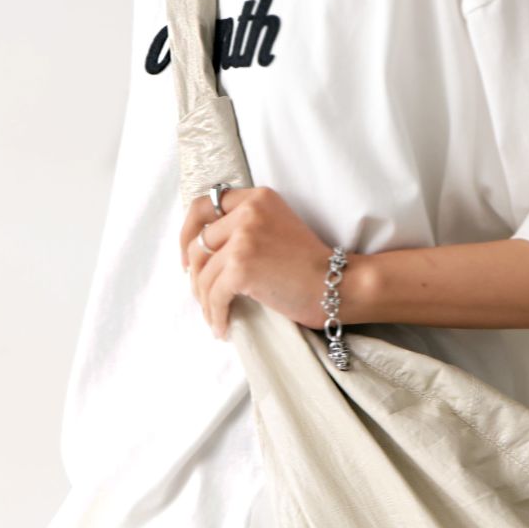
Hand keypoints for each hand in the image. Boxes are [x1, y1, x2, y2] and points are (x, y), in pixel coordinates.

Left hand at [179, 186, 332, 338]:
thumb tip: (202, 254)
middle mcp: (247, 212)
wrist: (340, 284)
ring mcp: (243, 238)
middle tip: (202, 296)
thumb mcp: (279, 227)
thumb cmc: (312, 266)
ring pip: (203, 275)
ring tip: (215, 318)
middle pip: (198, 245)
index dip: (188, 232)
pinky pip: (214, 296)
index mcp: (257, 198)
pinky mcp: (241, 266)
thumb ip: (247, 227)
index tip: (188, 257)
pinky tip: (223, 329)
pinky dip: (215, 316)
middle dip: (195, 276)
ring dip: (206, 302)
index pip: (204, 206)